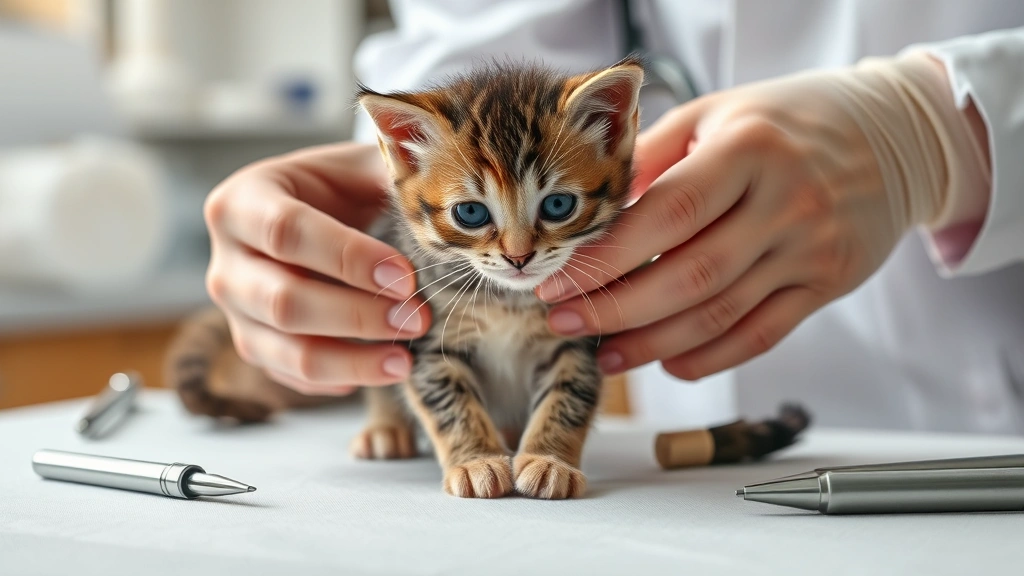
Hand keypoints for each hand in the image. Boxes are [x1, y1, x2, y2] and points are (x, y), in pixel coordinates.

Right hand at [204, 143, 430, 394]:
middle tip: (417, 319)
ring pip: (287, 350)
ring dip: (353, 360)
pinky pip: (294, 377)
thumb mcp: (362, 167)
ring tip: (405, 359)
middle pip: (283, 300)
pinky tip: (381, 368)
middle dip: (356, 316)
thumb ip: (393, 173)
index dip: (347, 258)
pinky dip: (340, 378)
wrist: (326, 215)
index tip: (404, 277)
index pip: (286, 231)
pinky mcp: (256, 347)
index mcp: (243, 201)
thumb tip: (437, 191)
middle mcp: (227, 260)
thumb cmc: (344, 189)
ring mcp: (237, 312)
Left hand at [538, 55, 976, 380]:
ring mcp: (810, 250)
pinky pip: (761, 336)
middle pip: (688, 277)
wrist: (893, 136)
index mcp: (749, 150)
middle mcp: (784, 203)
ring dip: (653, 345)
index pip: (667, 215)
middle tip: (565, 323)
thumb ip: (652, 153)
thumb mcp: (717, 112)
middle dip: (616, 310)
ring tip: (606, 354)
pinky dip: (710, 358)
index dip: (606, 257)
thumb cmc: (787, 121)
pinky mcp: (826, 285)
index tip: (557, 281)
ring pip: (720, 316)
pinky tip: (669, 363)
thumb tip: (588, 205)